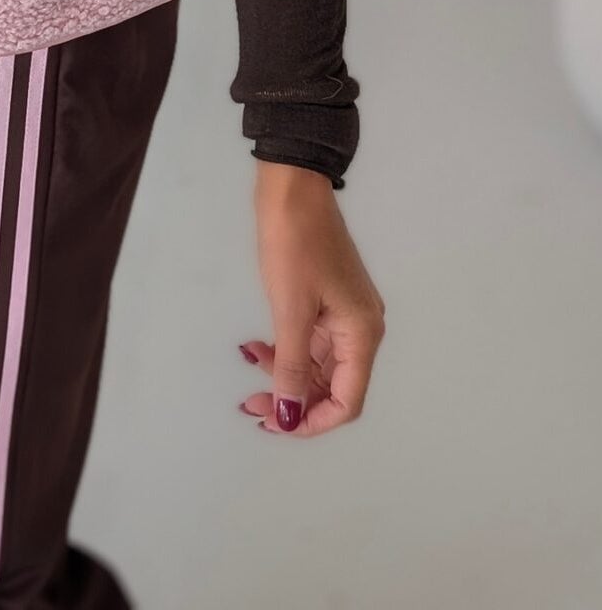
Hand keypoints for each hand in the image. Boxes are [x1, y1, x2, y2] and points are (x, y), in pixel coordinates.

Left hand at [236, 163, 385, 437]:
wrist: (293, 187)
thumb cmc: (294, 245)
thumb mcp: (290, 311)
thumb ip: (292, 369)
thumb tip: (290, 418)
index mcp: (362, 335)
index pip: (347, 402)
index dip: (312, 421)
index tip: (275, 424)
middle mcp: (361, 328)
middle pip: (333, 386)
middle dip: (293, 401)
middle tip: (251, 405)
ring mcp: (345, 312)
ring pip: (318, 364)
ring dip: (285, 374)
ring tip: (249, 374)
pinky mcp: (327, 297)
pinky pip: (310, 340)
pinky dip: (285, 349)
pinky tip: (256, 347)